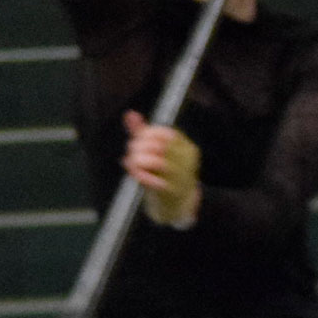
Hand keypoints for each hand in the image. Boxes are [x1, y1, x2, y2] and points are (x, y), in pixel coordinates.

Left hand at [121, 112, 200, 227]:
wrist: (178, 203)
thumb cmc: (165, 173)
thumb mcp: (155, 150)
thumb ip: (142, 132)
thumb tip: (129, 114)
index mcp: (186, 147)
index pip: (164, 133)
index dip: (146, 134)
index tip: (137, 140)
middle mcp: (187, 160)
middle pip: (158, 145)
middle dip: (138, 146)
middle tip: (131, 152)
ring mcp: (181, 176)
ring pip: (155, 161)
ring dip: (137, 160)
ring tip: (131, 162)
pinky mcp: (171, 192)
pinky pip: (152, 180)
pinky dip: (139, 175)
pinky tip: (134, 173)